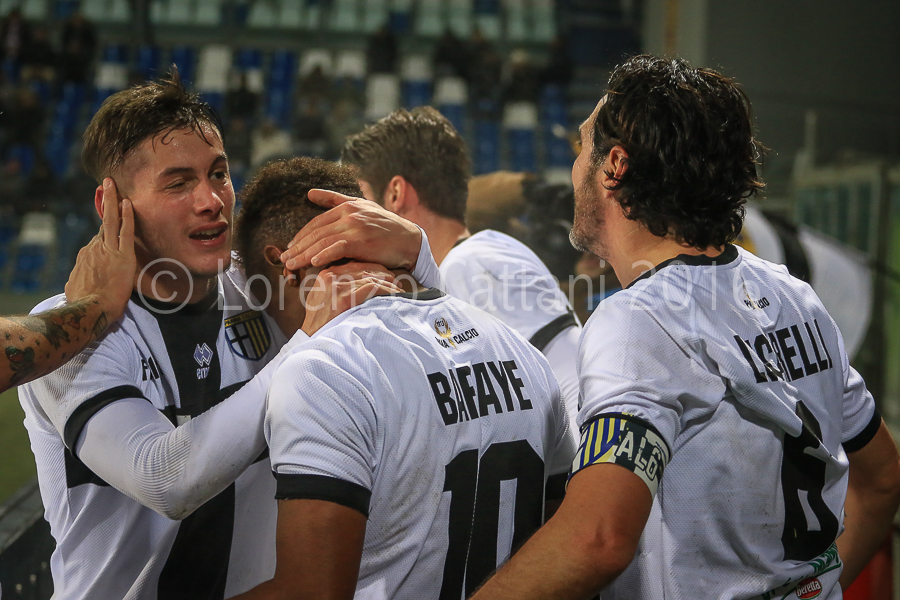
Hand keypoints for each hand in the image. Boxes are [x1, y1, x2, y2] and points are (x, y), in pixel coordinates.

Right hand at [65, 178, 135, 323]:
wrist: (91, 310)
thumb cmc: (84, 304)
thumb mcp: (75, 288)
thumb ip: (77, 281)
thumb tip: (73, 285)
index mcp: (86, 256)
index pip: (98, 239)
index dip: (105, 230)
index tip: (109, 219)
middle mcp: (95, 248)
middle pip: (102, 223)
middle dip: (105, 202)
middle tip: (107, 184)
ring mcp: (108, 250)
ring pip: (110, 220)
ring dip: (112, 200)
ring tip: (112, 183)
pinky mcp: (122, 255)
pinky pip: (125, 230)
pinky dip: (126, 216)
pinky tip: (127, 202)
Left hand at [280, 190, 421, 277]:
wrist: (410, 240)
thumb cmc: (386, 227)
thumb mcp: (363, 207)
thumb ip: (335, 200)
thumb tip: (309, 193)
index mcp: (347, 206)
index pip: (317, 222)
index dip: (301, 235)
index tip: (291, 247)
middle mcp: (349, 214)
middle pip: (316, 232)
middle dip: (297, 247)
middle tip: (284, 259)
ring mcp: (355, 227)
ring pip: (322, 241)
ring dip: (304, 255)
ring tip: (291, 265)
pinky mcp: (362, 241)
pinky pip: (337, 249)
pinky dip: (323, 255)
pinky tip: (314, 264)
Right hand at [301, 262, 401, 335]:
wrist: (310, 337)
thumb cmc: (319, 322)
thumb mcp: (322, 298)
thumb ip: (336, 286)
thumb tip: (358, 283)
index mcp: (326, 274)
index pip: (355, 265)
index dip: (374, 269)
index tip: (387, 275)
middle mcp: (331, 276)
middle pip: (364, 269)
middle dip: (383, 275)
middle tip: (397, 282)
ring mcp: (337, 286)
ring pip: (370, 278)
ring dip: (388, 284)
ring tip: (399, 290)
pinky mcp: (344, 298)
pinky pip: (371, 288)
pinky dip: (385, 290)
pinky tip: (394, 294)